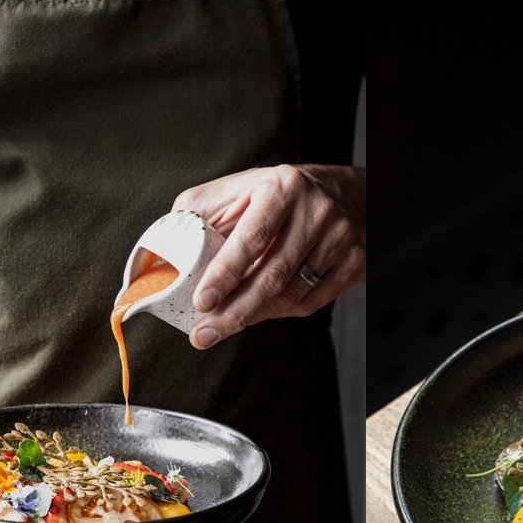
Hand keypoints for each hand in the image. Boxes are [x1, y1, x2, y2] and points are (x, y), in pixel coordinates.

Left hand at [173, 164, 365, 348]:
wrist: (343, 193)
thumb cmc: (278, 195)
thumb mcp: (239, 189)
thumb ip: (201, 214)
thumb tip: (166, 252)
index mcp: (282, 187)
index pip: (251, 237)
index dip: (225, 274)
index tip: (202, 302)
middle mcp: (316, 211)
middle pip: (272, 275)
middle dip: (233, 312)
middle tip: (203, 335)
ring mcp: (340, 239)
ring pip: (292, 295)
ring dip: (254, 315)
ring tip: (226, 324)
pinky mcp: (356, 262)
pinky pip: (312, 302)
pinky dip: (281, 313)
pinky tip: (260, 312)